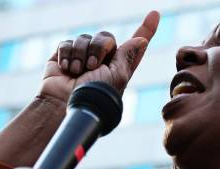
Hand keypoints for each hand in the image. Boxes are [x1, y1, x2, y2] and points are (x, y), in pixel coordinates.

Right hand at [38, 11, 159, 102]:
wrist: (65, 103)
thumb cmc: (95, 94)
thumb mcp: (117, 76)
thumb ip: (127, 56)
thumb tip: (142, 40)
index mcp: (120, 65)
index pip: (136, 43)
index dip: (146, 29)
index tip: (155, 14)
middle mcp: (103, 59)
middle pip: (106, 37)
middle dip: (99, 48)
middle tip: (93, 67)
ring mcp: (83, 56)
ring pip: (85, 38)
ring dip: (81, 54)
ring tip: (77, 72)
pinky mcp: (64, 55)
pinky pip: (67, 42)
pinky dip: (67, 54)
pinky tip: (66, 69)